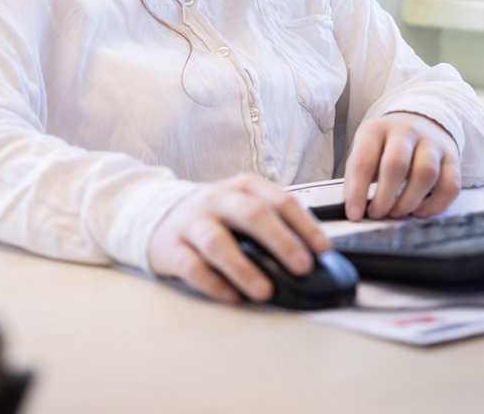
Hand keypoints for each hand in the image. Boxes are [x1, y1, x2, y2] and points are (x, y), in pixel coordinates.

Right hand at [147, 173, 330, 303]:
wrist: (160, 215)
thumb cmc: (214, 215)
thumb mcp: (243, 206)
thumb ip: (273, 223)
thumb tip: (312, 255)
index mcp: (243, 187)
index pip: (279, 200)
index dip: (304, 225)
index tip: (323, 249)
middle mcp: (218, 199)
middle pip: (251, 214)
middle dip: (280, 240)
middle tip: (302, 266)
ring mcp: (193, 222)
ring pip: (217, 241)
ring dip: (244, 267)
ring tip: (265, 290)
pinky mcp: (172, 247)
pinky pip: (192, 266)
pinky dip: (214, 283)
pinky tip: (232, 296)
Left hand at [343, 112, 460, 220]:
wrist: (421, 122)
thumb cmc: (387, 144)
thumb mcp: (366, 149)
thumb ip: (357, 175)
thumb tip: (352, 208)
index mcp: (377, 129)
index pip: (364, 160)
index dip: (357, 190)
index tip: (354, 213)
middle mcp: (406, 132)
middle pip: (396, 165)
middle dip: (385, 197)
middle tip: (377, 214)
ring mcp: (432, 143)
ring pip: (426, 174)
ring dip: (408, 202)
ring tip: (396, 213)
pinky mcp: (452, 159)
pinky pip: (450, 185)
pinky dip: (435, 205)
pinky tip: (419, 211)